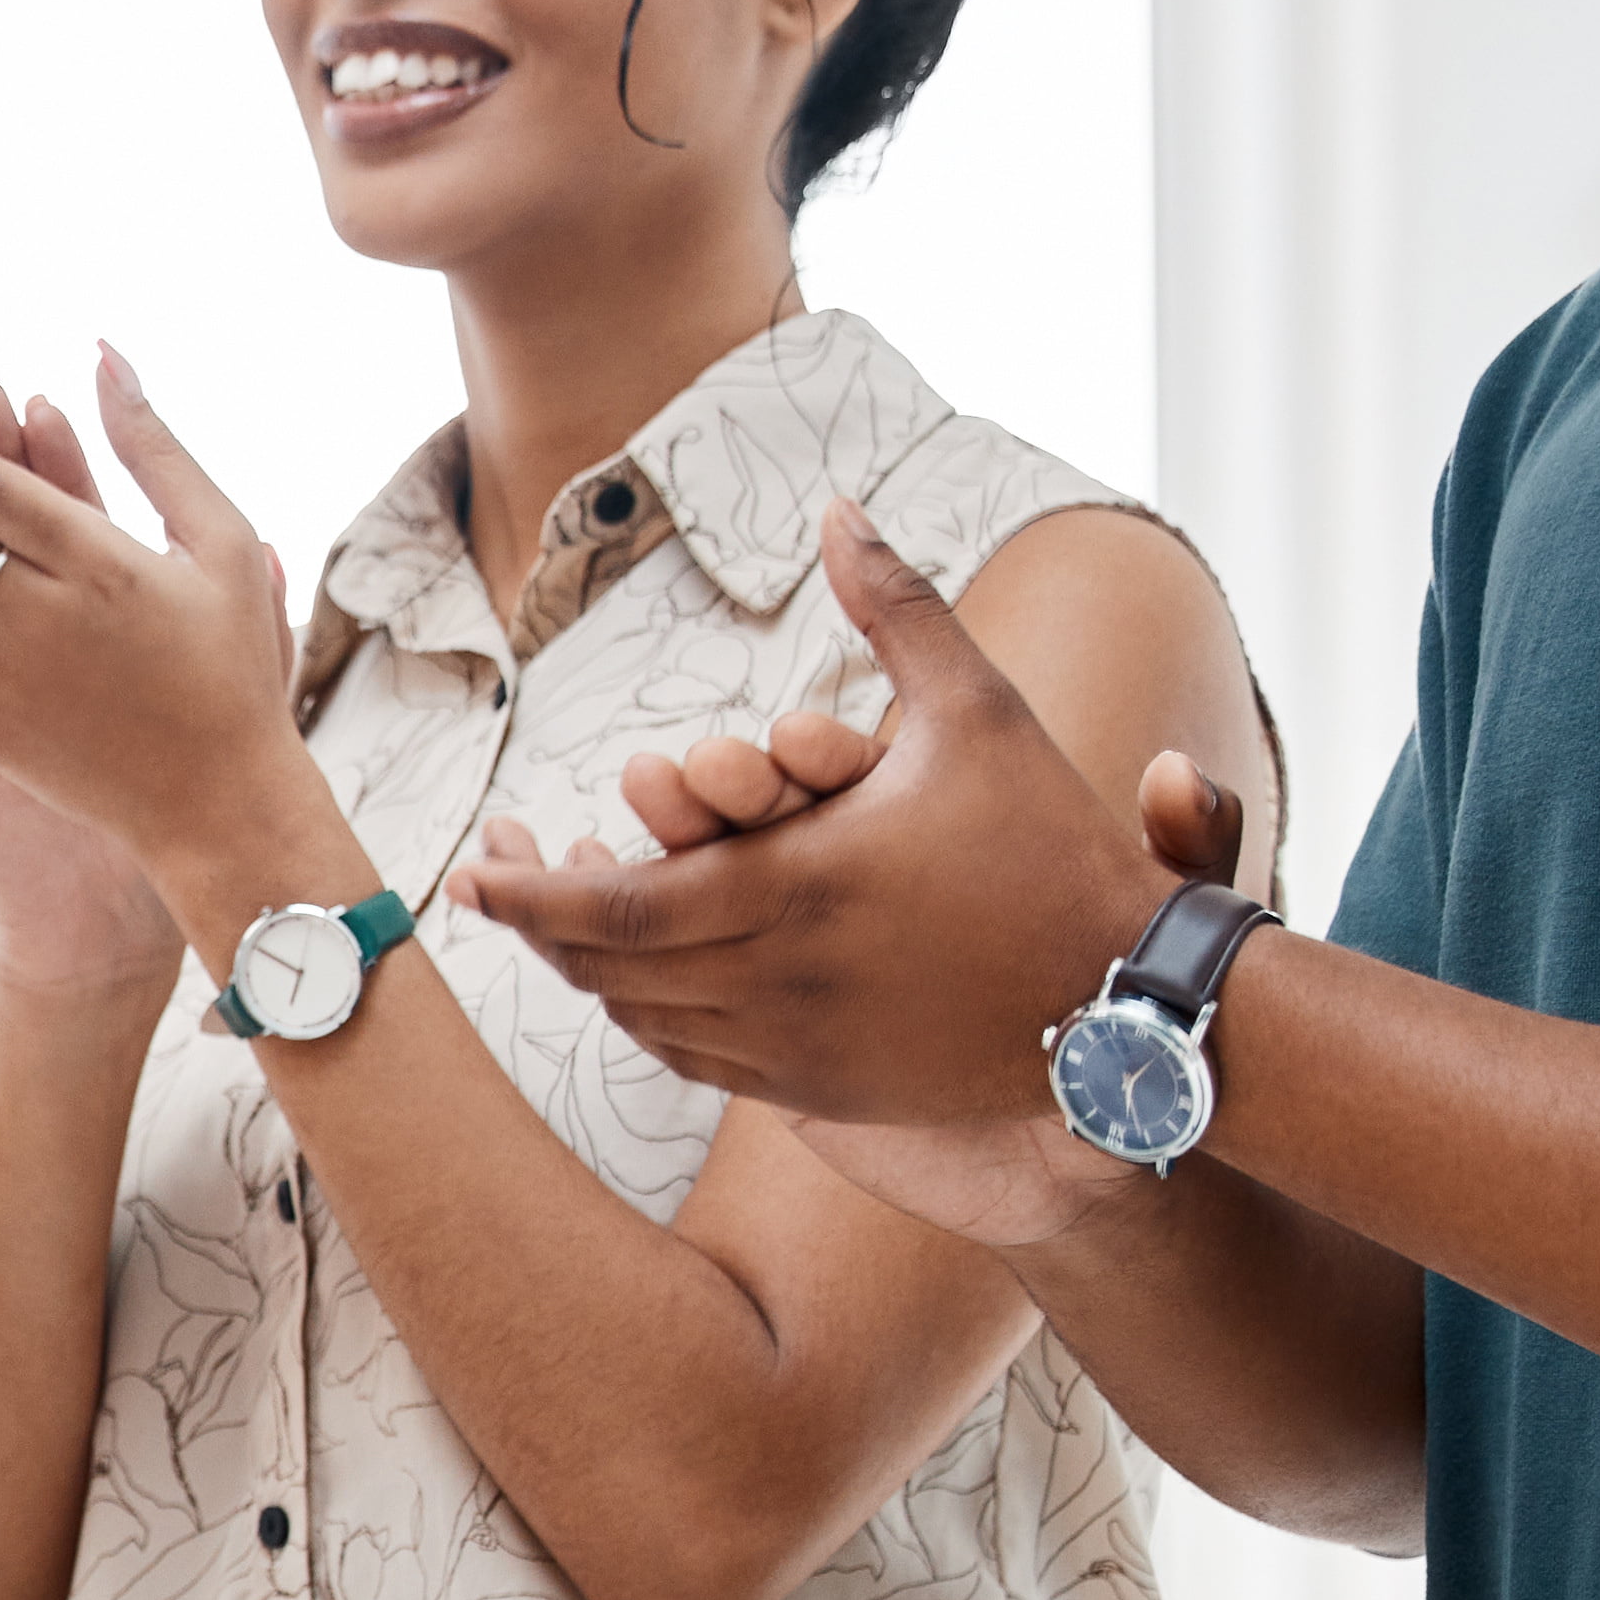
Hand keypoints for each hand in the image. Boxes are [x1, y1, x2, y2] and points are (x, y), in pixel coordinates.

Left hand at [446, 502, 1210, 1130]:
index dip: (529, 895)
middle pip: (610, 967)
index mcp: (793, 891)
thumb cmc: (1055, 846)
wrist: (1131, 997)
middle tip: (498, 879)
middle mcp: (780, 983)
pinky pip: (700, 1062)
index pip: (612, 908)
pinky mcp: (826, 1093)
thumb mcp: (980, 709)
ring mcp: (799, 1050)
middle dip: (541, 922)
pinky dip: (652, 1019)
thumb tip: (836, 507)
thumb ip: (894, 607)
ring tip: (563, 912)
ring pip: (647, 1020)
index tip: (468, 872)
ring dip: (593, 971)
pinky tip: (642, 978)